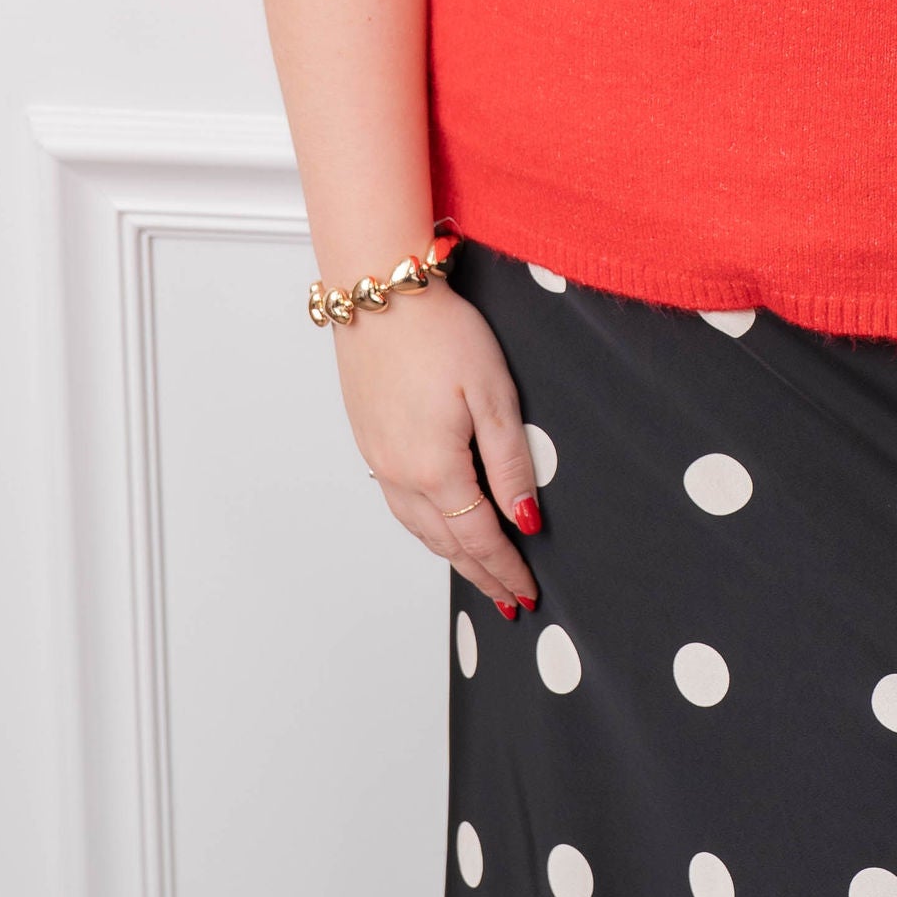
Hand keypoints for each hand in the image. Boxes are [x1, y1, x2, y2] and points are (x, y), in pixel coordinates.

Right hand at [335, 287, 540, 615]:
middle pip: (446, 544)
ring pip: (418, 528)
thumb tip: (525, 521)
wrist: (379, 294)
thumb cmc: (442, 334)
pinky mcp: (369, 440)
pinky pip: (399, 503)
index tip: (527, 594)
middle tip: (508, 602)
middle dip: (481, 575)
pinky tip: (439, 526)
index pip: (478, 539)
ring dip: (451, 556)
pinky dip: (426, 527)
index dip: (505, 569)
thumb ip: (510, 463)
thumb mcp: (494, 394)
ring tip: (478, 575)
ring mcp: (379, 459)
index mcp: (435, 469)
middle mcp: (399, 474)